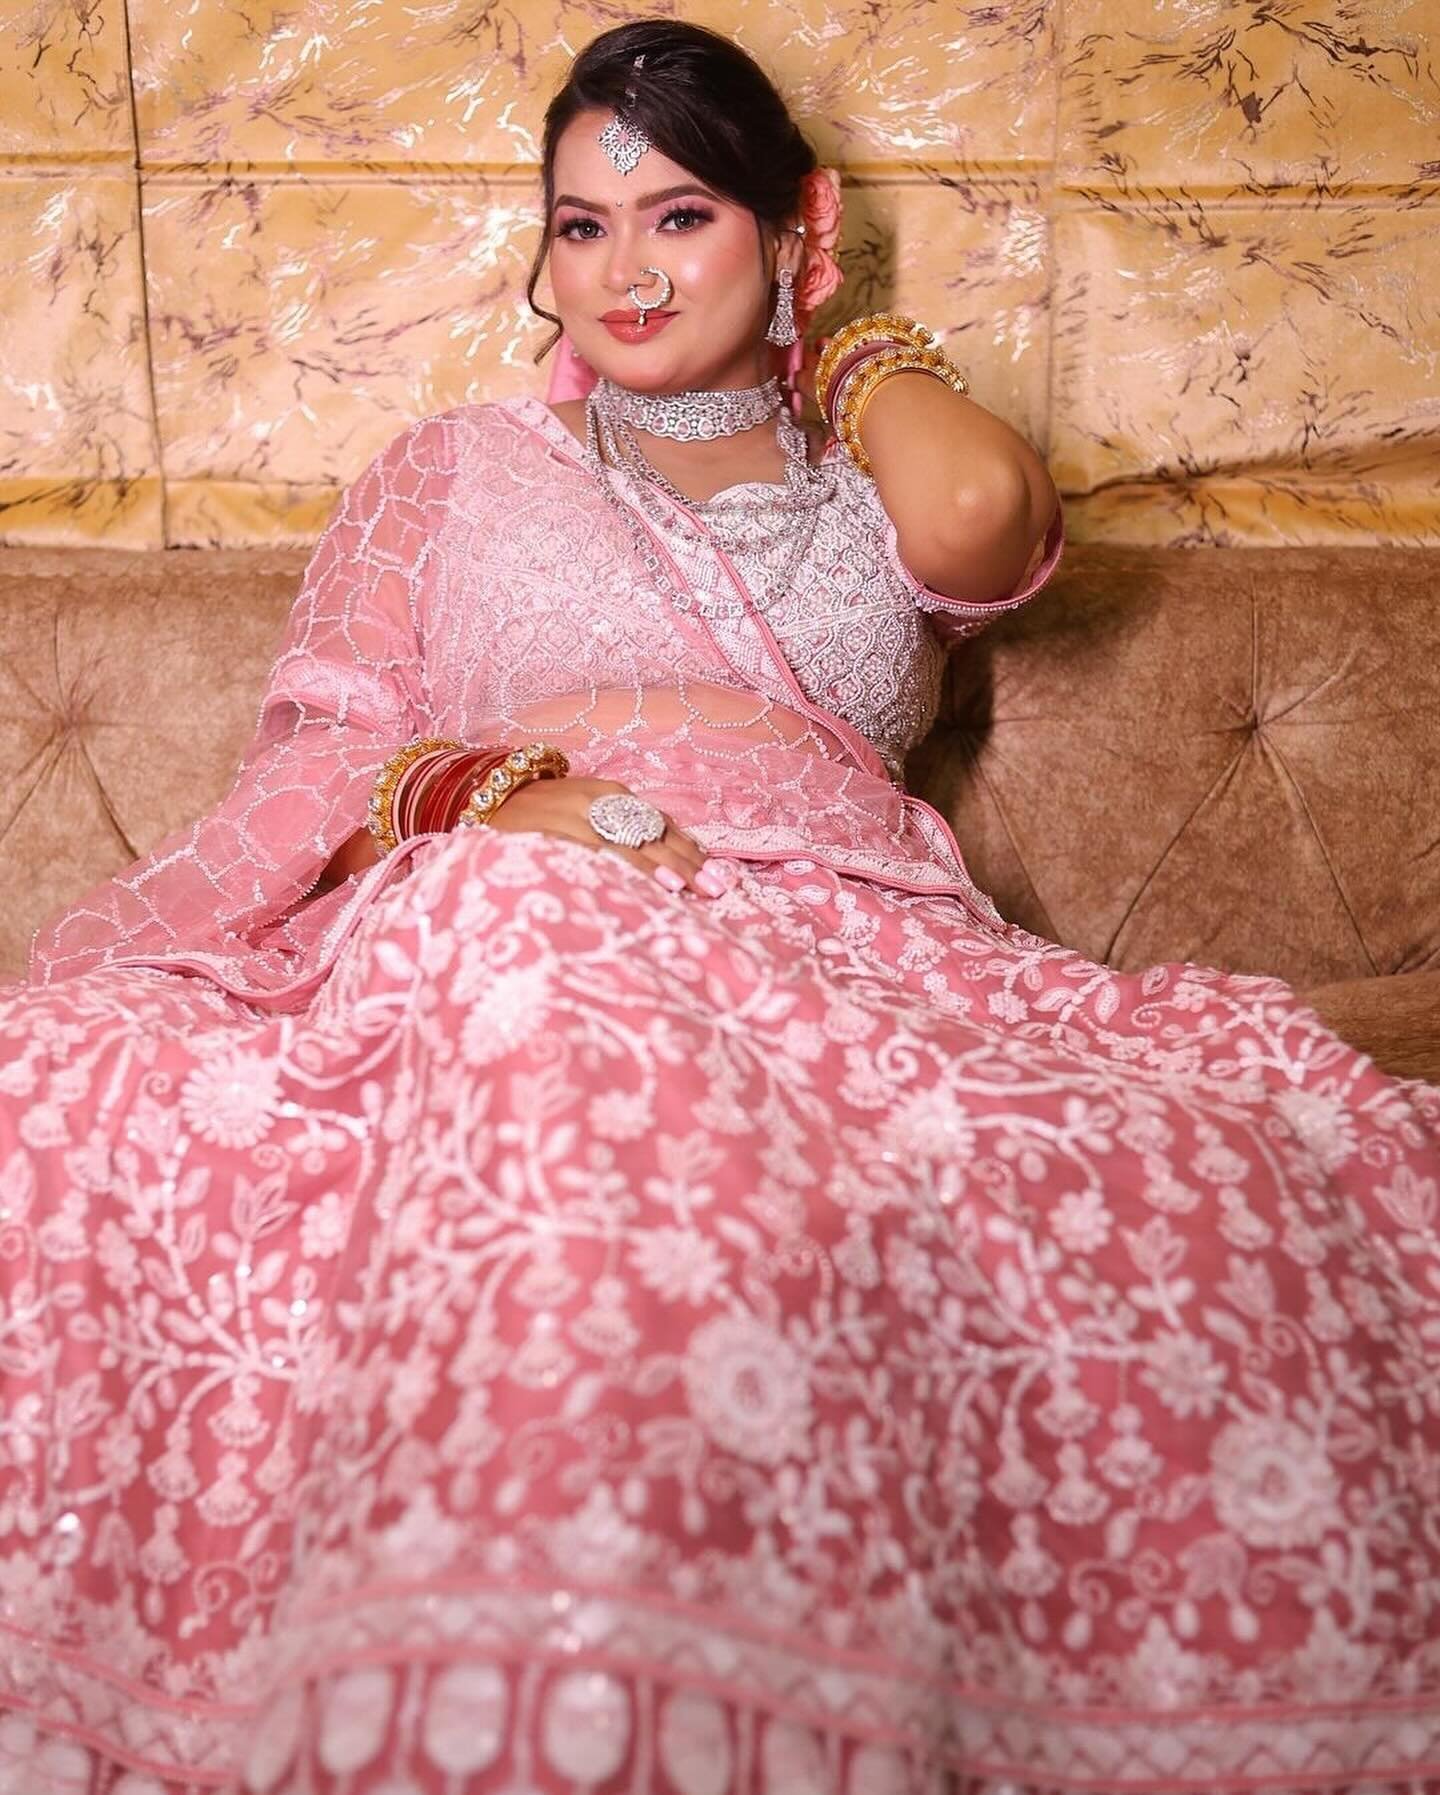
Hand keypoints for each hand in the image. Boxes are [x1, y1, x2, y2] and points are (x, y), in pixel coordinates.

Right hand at [488, 775, 727, 896]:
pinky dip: (609, 870)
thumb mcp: (591, 811)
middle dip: (684, 865)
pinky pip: (583, 855)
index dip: (691, 851)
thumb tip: (681, 864)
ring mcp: (570, 819)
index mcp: (611, 795)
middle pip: (649, 837)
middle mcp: (596, 802)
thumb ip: (628, 830)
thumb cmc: (546, 812)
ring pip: (620, 846)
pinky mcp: (545, 836)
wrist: (488, 793)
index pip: (660, 824)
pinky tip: (628, 887)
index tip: (720, 876)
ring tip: (682, 889)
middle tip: (715, 890)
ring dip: (653, 869)